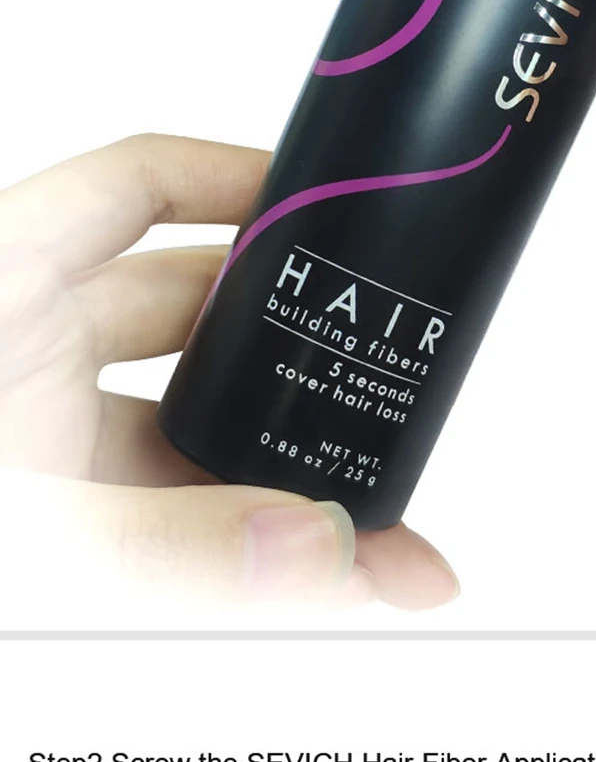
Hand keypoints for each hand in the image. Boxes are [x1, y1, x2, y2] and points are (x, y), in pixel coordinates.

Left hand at [0, 134, 458, 613]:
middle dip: (304, 355)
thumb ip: (163, 545)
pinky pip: (175, 519)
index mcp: (2, 301)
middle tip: (391, 380)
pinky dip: (252, 551)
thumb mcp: (25, 533)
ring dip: (291, 479)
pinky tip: (332, 584)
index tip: (323, 194)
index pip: (129, 189)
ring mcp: (44, 441)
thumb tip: (324, 543)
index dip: (229, 176)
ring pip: (196, 437)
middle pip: (193, 318)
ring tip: (389, 537)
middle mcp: (27, 360)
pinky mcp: (62, 519)